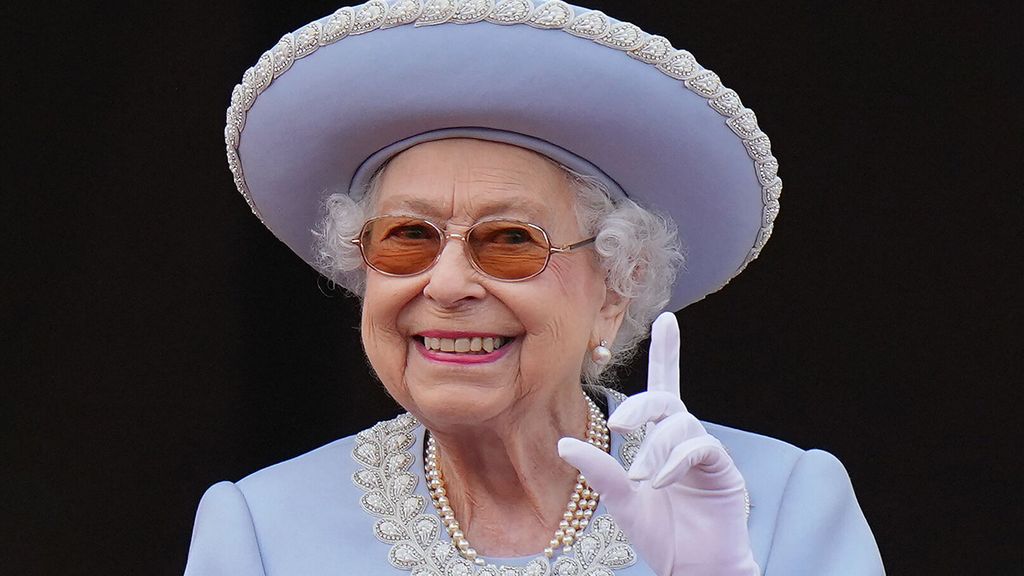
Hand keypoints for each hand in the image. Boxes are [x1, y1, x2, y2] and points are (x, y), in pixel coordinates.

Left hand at [559, 313, 757, 575]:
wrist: (693, 569)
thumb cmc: (661, 536)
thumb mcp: (621, 502)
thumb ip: (599, 472)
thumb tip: (563, 443)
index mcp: (661, 440)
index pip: (663, 387)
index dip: (667, 353)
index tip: (668, 317)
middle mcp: (684, 439)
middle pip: (666, 398)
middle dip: (641, 405)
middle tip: (618, 425)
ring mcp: (706, 454)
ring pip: (681, 423)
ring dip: (656, 448)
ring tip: (644, 480)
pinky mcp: (724, 471)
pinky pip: (700, 447)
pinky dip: (676, 459)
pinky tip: (660, 479)